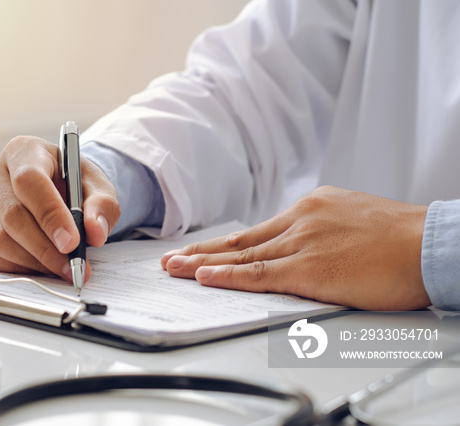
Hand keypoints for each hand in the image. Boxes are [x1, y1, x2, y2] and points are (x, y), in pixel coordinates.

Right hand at [0, 136, 119, 281]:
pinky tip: (44, 267)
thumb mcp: (97, 185)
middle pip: (12, 215)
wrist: (57, 189)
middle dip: (46, 247)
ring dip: (35, 261)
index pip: (28, 181)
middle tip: (74, 265)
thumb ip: (102, 204)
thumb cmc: (74, 183)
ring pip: (0, 239)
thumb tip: (95, 232)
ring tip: (64, 268)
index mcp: (23, 151)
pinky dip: (21, 269)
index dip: (50, 214)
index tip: (72, 241)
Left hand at [161, 186, 430, 309]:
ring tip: (174, 270)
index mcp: (310, 208)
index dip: (225, 245)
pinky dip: (228, 277)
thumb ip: (323, 231)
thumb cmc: (400, 237)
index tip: (202, 252)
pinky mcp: (309, 269)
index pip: (257, 231)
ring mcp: (301, 243)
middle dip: (201, 253)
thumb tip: (306, 246)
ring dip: (203, 265)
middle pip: (239, 241)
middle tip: (170, 260)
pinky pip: (259, 274)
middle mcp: (299, 220)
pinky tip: (204, 278)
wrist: (431, 243)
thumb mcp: (354, 220)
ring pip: (241, 256)